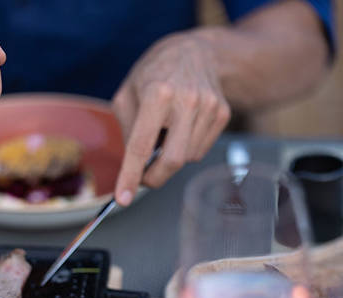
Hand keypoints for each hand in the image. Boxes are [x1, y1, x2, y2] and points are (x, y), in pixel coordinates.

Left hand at [112, 32, 230, 203]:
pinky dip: (185, 149)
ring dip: (169, 158)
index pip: (141, 146)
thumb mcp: (126, 96)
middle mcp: (186, 100)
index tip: (122, 199)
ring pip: (186, 158)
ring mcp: (208, 107)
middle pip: (172, 161)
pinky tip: (181, 128)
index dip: (131, 176)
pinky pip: (199, 151)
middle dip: (154, 178)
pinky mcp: (222, 114)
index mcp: (156, 93)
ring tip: (164, 132)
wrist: (195, 52)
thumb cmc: (153, 76)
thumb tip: (133, 168)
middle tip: (142, 178)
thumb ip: (127, 133)